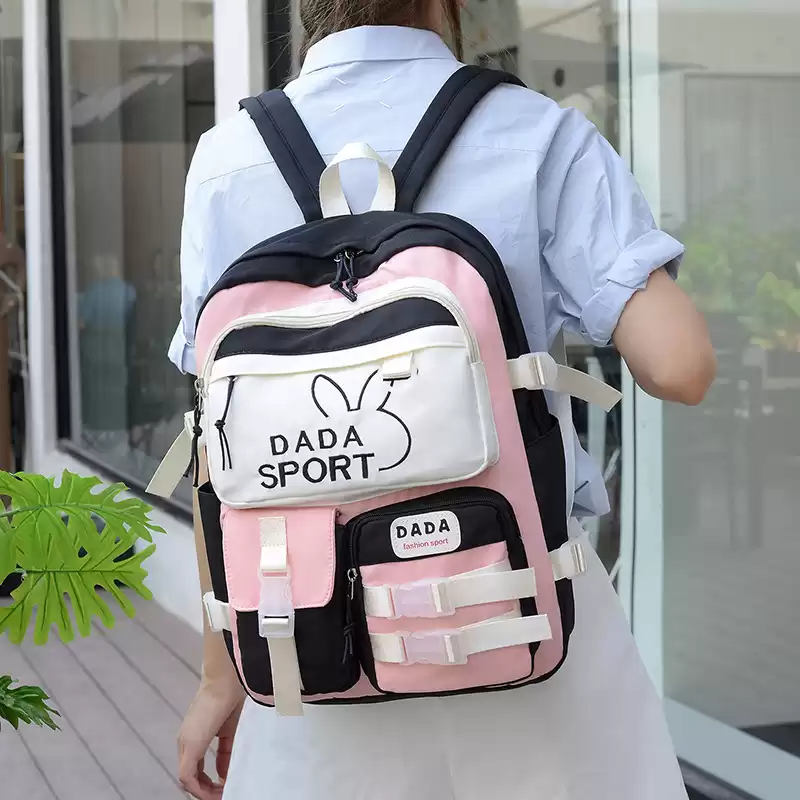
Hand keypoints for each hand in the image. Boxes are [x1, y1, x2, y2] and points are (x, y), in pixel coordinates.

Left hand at [178, 675, 244, 798]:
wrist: (226, 681)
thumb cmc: (230, 697)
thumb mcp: (230, 730)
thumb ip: (226, 751)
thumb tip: (225, 773)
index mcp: (195, 735)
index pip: (198, 767)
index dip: (210, 781)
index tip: (225, 786)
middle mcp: (185, 741)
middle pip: (190, 776)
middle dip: (207, 790)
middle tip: (223, 794)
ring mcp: (186, 744)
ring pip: (187, 780)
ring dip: (204, 792)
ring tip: (221, 796)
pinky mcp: (191, 746)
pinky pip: (188, 777)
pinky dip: (200, 789)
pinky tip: (215, 792)